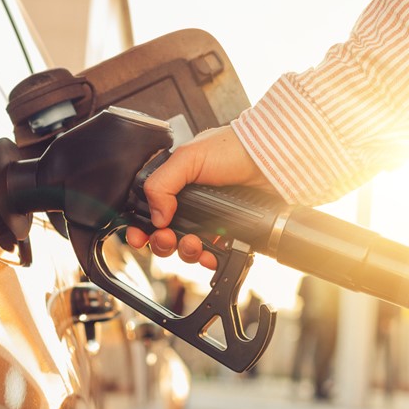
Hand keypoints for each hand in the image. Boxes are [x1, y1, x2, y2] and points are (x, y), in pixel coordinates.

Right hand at [125, 125, 270, 268]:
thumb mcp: (188, 158)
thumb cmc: (233, 149)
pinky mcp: (226, 231)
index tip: (139, 238)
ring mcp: (206, 218)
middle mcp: (187, 202)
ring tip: (194, 244)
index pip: (147, 210)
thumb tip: (155, 217)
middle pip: (162, 233)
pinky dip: (207, 258)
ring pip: (184, 247)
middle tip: (168, 239)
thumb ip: (162, 184)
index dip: (140, 227)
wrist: (270, 161)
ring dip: (185, 252)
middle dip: (162, 242)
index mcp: (173, 183)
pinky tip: (210, 254)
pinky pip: (210, 253)